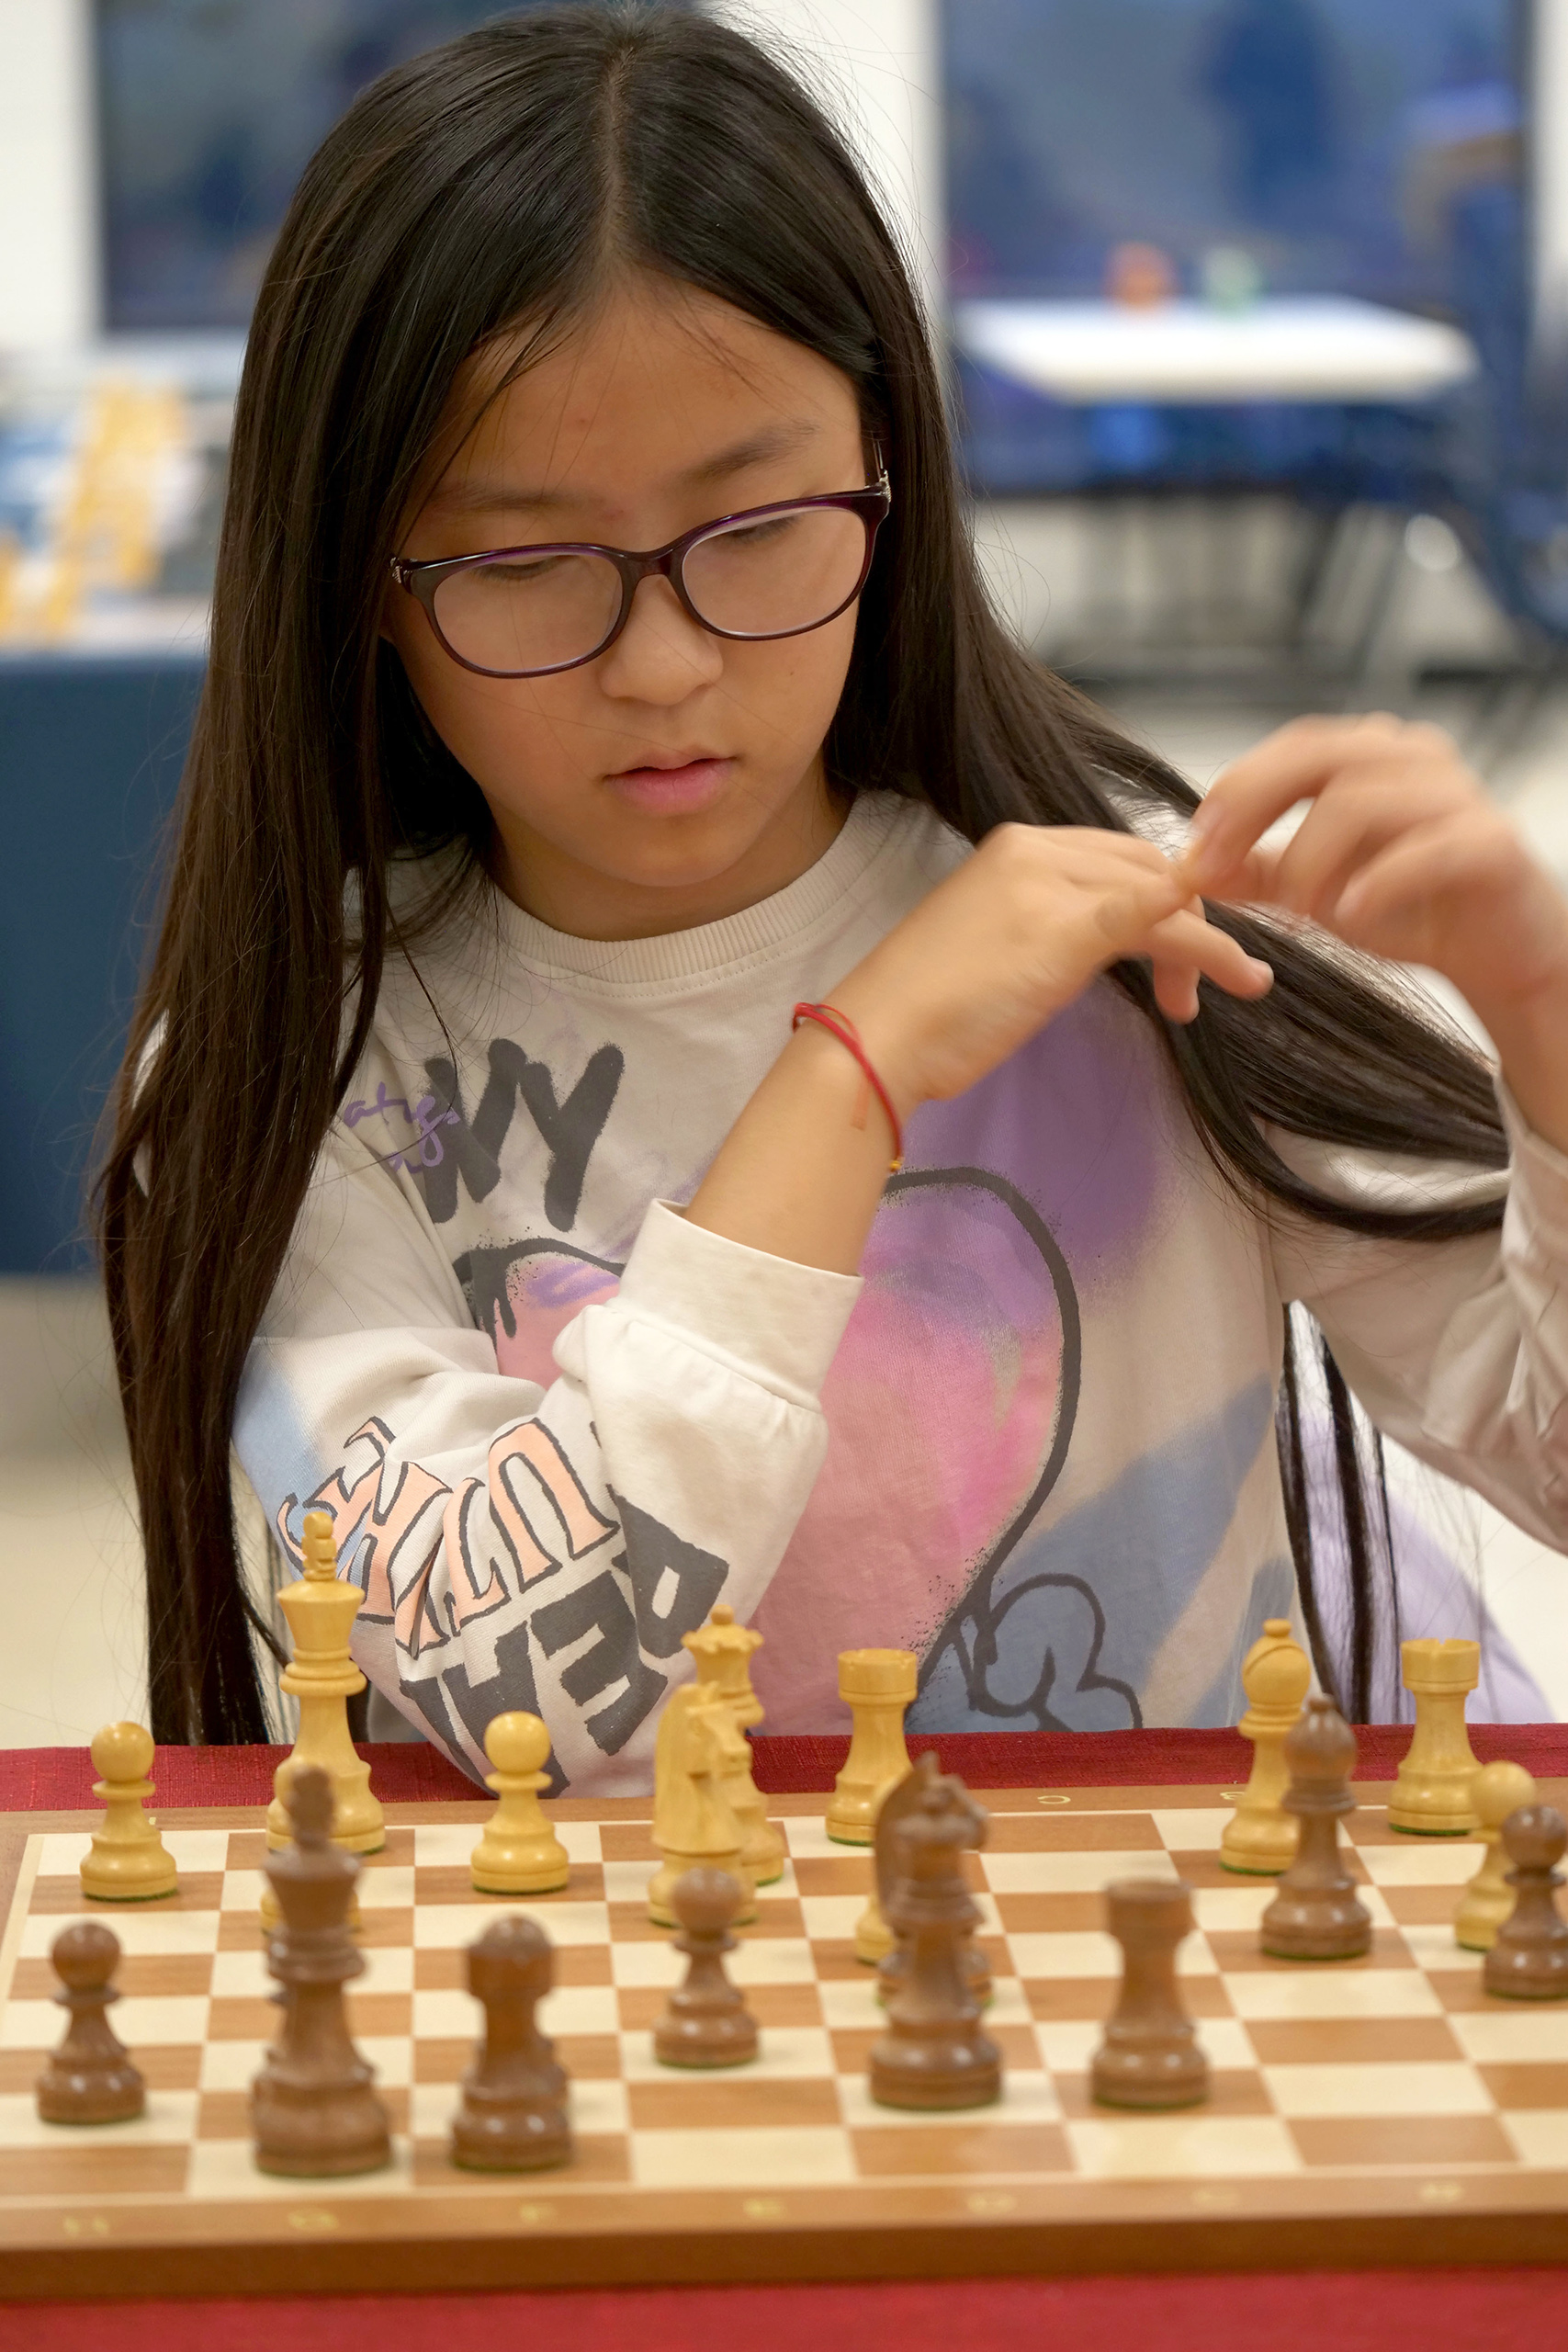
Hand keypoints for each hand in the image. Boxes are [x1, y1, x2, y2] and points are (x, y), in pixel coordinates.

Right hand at [832, 822, 1273, 1112]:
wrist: (878, 1036)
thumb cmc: (926, 1008)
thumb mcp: (997, 945)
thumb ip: (1051, 925)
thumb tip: (1108, 939)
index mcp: (1014, 846)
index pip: (1118, 856)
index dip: (1162, 896)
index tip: (1177, 948)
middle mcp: (1034, 849)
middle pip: (1148, 867)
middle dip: (1188, 922)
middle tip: (1189, 990)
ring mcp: (1049, 885)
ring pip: (1161, 895)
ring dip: (1206, 944)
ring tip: (1221, 993)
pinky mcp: (1064, 931)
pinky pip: (1155, 921)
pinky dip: (1204, 942)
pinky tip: (1235, 967)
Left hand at [1176, 714, 1567, 1034]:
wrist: (1501, 954)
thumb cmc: (1411, 909)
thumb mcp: (1319, 890)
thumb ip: (1259, 872)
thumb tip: (1187, 870)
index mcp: (1373, 756)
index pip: (1291, 749)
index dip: (1234, 792)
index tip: (1193, 850)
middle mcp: (1414, 759)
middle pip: (1318, 757)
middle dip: (1252, 811)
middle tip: (1216, 870)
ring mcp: (1456, 796)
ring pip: (1359, 803)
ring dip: (1309, 862)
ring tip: (1298, 913)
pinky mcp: (1490, 843)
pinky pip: (1423, 851)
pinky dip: (1376, 883)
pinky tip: (1349, 915)